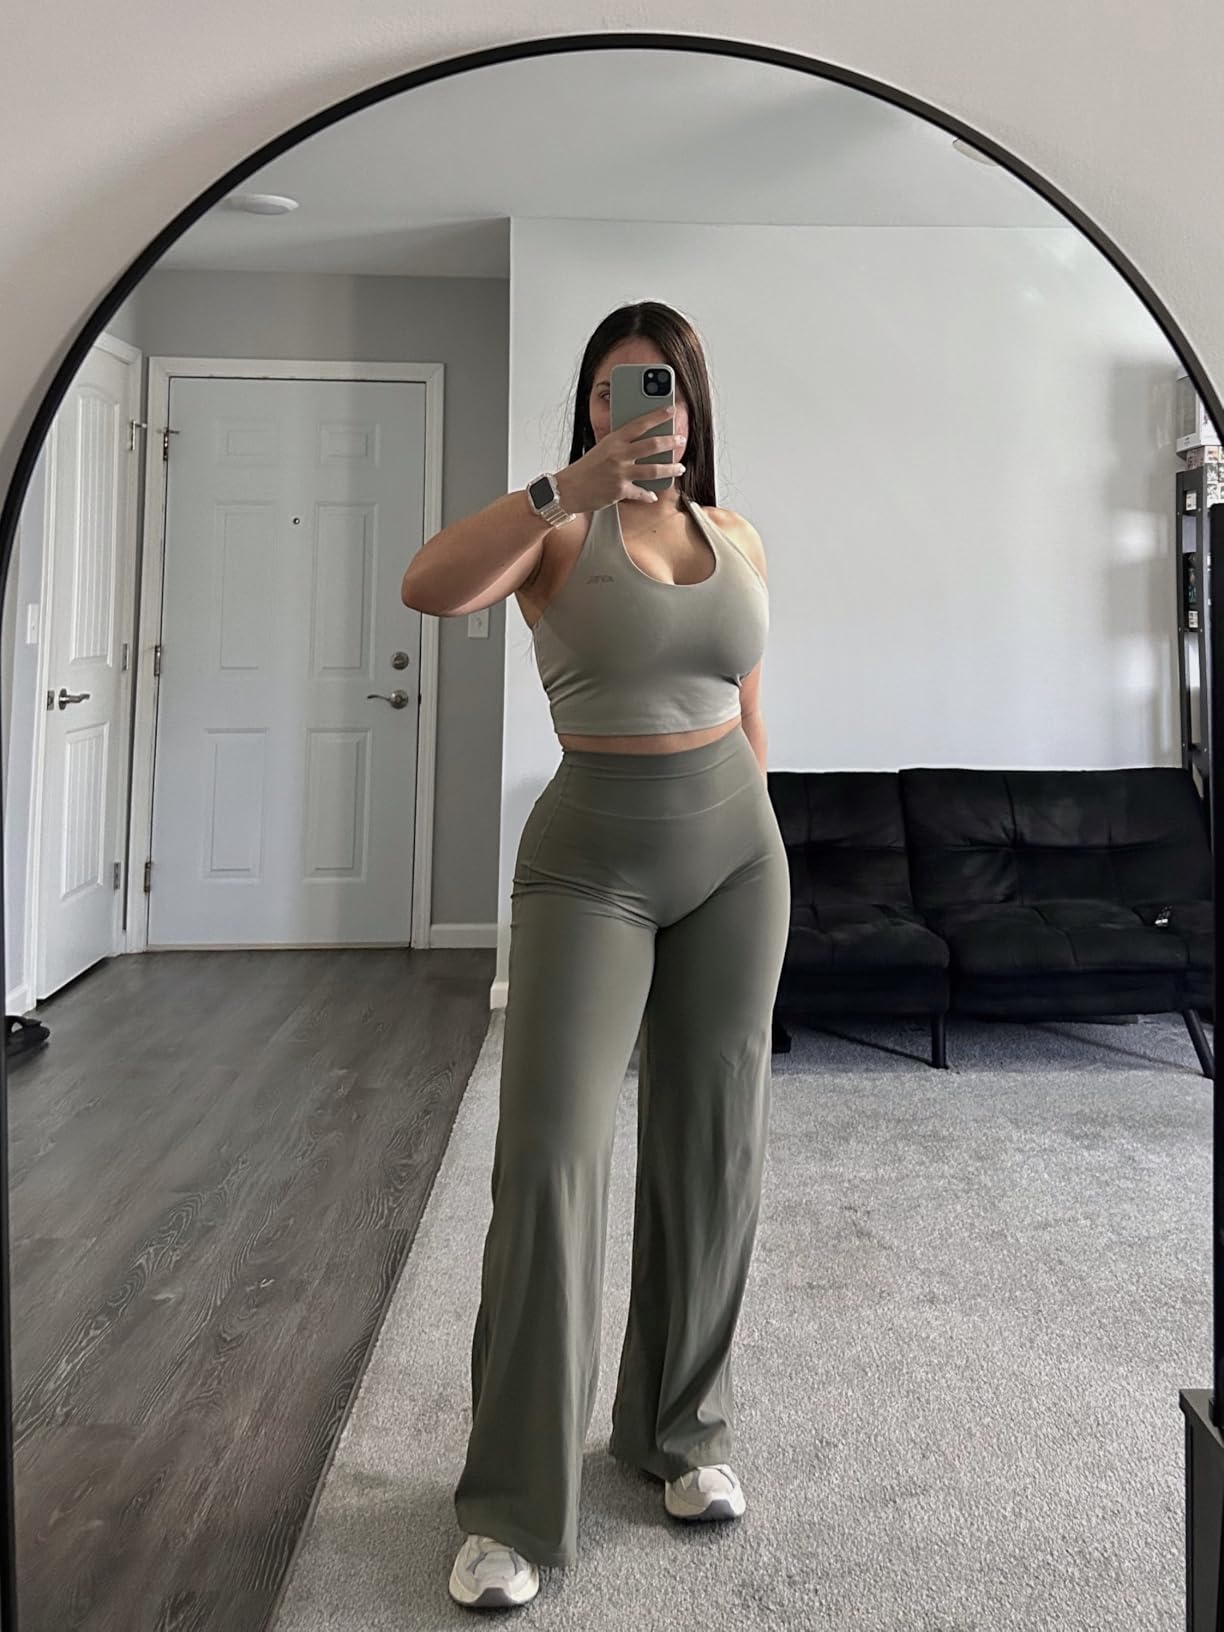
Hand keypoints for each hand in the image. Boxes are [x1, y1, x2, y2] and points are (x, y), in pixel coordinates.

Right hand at [554, 407, 683, 509]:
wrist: (567, 489)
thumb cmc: (584, 469)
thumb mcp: (601, 449)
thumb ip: (620, 445)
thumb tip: (641, 444)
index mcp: (613, 440)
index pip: (639, 423)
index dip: (657, 416)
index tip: (671, 410)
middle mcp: (618, 455)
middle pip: (652, 445)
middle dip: (670, 441)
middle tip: (680, 440)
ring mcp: (620, 473)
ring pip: (653, 470)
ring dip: (670, 468)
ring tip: (680, 467)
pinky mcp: (620, 491)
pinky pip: (641, 493)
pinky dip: (648, 495)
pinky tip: (653, 495)